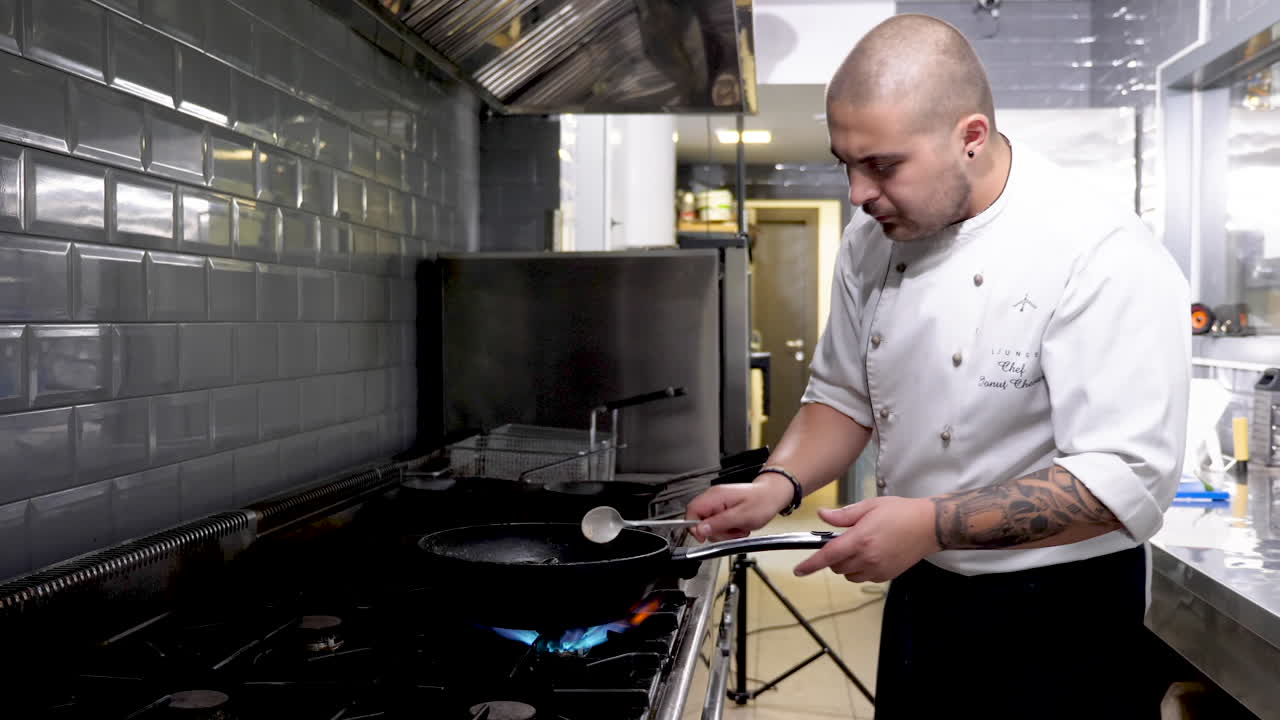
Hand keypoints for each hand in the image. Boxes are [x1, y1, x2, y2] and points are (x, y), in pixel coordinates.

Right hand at [685, 474, 793, 541]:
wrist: (773, 495)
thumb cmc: (762, 502)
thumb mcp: (741, 517)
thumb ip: (719, 523)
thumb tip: (700, 530)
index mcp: (715, 496)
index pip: (691, 511)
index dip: (694, 527)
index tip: (704, 537)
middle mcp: (714, 498)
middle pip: (700, 521)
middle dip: (715, 532)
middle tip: (731, 532)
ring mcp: (718, 503)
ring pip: (709, 526)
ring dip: (724, 533)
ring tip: (738, 528)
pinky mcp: (723, 509)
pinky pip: (718, 524)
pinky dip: (728, 530)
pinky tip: (739, 526)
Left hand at [793, 497, 939, 582]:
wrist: (928, 526)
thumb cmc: (900, 512)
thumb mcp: (869, 506)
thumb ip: (843, 515)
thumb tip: (822, 516)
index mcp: (860, 539)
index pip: (828, 556)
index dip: (810, 565)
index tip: (799, 570)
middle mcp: (868, 558)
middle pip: (836, 566)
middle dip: (833, 556)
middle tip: (845, 540)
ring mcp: (878, 569)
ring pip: (848, 575)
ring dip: (846, 564)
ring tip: (860, 546)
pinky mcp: (886, 576)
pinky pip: (863, 577)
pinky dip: (860, 569)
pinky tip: (871, 554)